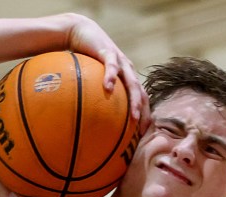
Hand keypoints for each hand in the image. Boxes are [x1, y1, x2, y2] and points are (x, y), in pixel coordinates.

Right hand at [63, 13, 149, 131]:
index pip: (141, 99)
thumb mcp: (92, 79)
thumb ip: (94, 96)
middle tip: (144, 131)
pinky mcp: (108, 51)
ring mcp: (120, 61)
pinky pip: (111, 66)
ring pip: (132, 82)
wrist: (81, 32)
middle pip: (142, 94)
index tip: (144, 134)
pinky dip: (111, 77)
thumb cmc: (85, 59)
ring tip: (134, 116)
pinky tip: (108, 88)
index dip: (145, 115)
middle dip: (145, 112)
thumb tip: (87, 119)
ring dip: (134, 100)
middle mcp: (128, 71)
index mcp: (126, 78)